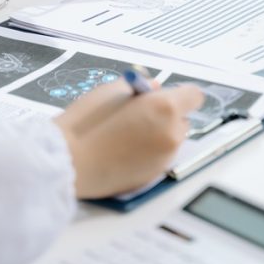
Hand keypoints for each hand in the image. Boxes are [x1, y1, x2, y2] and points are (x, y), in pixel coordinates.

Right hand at [53, 81, 202, 198]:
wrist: (69, 163)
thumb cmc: (85, 125)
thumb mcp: (111, 91)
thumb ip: (141, 87)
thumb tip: (155, 88)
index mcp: (164, 107)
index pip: (194, 96)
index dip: (180, 93)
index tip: (167, 94)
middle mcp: (171, 134)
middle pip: (183, 119)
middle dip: (167, 115)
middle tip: (140, 114)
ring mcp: (165, 158)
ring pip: (172, 139)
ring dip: (159, 134)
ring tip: (128, 134)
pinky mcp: (154, 176)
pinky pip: (160, 157)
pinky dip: (150, 152)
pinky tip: (124, 150)